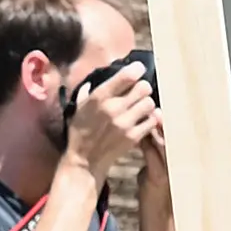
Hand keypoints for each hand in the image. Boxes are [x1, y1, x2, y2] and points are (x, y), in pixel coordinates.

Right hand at [62, 58, 160, 180]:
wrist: (84, 161)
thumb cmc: (80, 133)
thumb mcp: (78, 109)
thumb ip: (86, 92)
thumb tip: (91, 80)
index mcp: (99, 97)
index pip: (128, 75)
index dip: (137, 70)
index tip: (137, 71)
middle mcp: (113, 108)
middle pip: (144, 87)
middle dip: (143, 88)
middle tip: (139, 93)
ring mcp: (125, 123)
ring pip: (150, 103)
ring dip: (147, 105)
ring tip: (140, 109)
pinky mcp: (133, 137)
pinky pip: (152, 121)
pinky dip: (150, 120)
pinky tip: (143, 121)